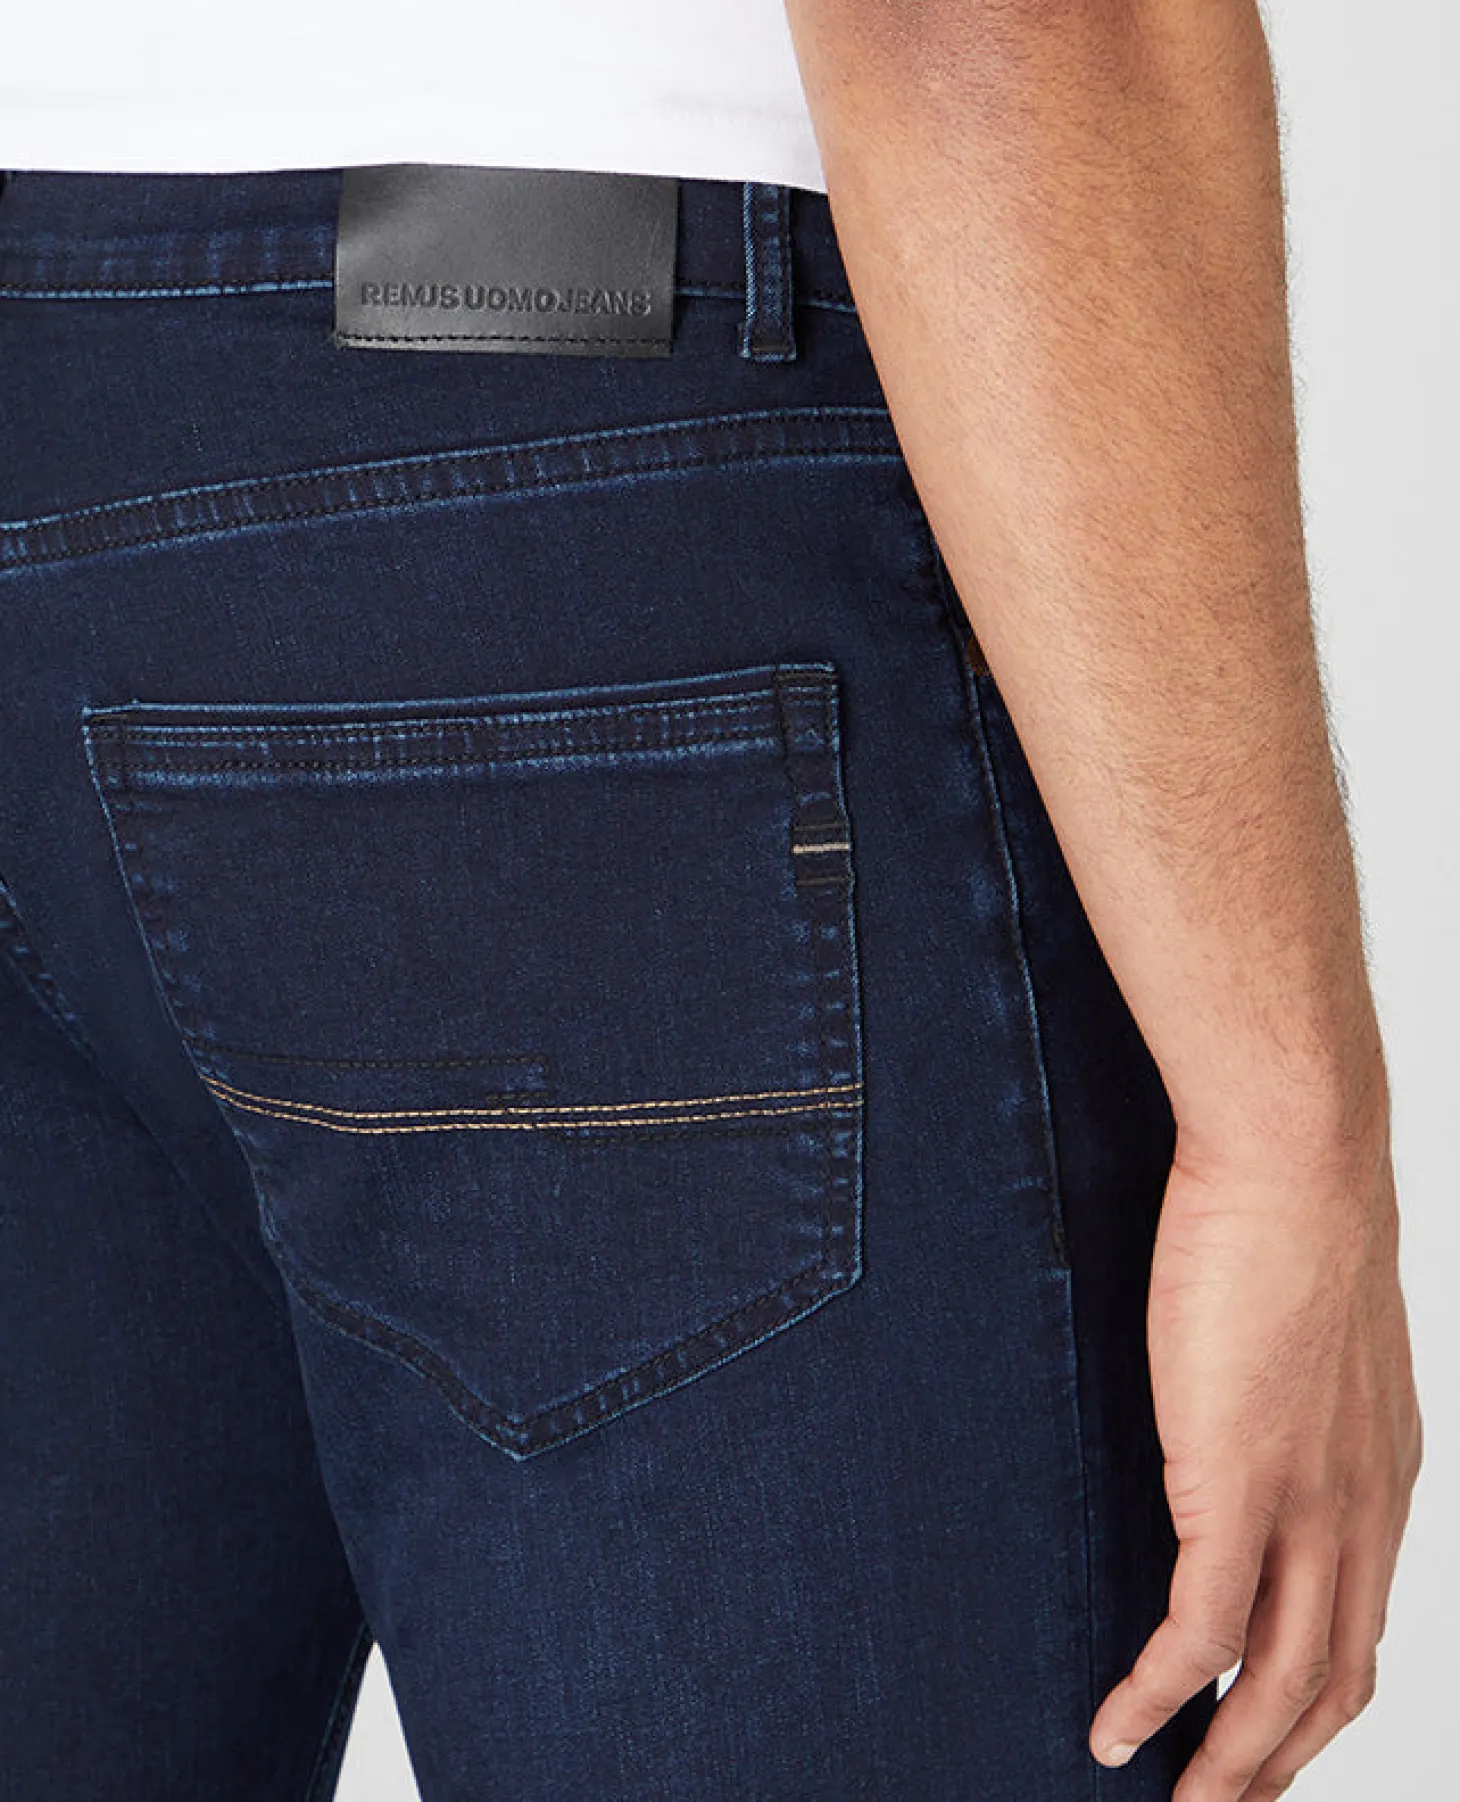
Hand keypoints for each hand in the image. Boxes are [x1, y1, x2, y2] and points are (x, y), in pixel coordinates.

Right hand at [1087, 1114, 1422, 1800]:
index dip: (1314, 1699)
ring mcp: (1306, 1507)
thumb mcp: (1305, 1325)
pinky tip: (1115, 1724)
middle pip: (1332, 1684)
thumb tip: (1229, 1399)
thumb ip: (1283, 1387)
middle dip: (1278, 1762)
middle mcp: (1362, 1512)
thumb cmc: (1286, 1211)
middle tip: (1221, 1801)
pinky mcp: (1236, 1486)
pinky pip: (1200, 1631)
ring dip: (1228, 1763)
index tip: (1265, 1730)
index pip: (1361, 1625)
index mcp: (1382, 1476)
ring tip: (1175, 1800)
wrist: (1296, 1161)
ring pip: (1280, 1685)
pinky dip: (1157, 1694)